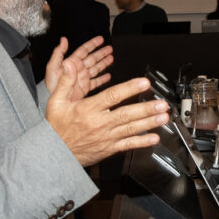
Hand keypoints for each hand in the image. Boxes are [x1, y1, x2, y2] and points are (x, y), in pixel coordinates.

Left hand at [44, 36, 112, 100]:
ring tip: (111, 58)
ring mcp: (83, 78)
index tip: (100, 39)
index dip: (92, 44)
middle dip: (101, 53)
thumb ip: (58, 53)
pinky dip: (102, 79)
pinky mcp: (85, 88)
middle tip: (109, 48)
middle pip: (92, 58)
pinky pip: (95, 82)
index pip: (84, 51)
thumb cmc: (51, 84)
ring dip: (104, 63)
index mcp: (72, 63)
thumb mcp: (53, 67)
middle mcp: (78, 69)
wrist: (56, 101)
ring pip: (96, 68)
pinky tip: (108, 76)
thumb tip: (63, 40)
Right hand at [46, 69, 168, 166]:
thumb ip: (66, 82)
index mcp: (88, 109)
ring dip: (149, 123)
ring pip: (130, 129)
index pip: (112, 96)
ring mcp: (106, 137)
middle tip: (162, 104)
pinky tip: (154, 138)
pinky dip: (142, 142)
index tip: (144, 83)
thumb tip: (70, 65)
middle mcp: (99, 123)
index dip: (130, 89)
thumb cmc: (56, 127)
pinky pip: (127, 145)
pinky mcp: (108, 149)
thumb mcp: (56, 102)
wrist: (54, 153)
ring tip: (163, 117)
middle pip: (126, 114)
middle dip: (146, 109)